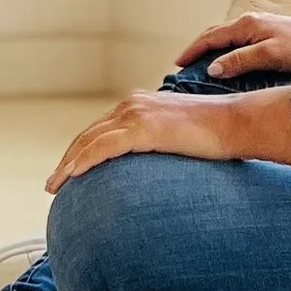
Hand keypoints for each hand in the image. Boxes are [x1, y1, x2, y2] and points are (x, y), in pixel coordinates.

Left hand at [48, 87, 260, 192]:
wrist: (237, 123)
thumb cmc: (216, 135)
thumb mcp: (180, 137)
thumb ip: (162, 145)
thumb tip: (155, 169)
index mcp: (140, 104)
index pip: (100, 130)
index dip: (81, 151)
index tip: (68, 172)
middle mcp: (132, 104)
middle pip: (88, 134)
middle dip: (68, 159)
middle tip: (53, 184)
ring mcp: (137, 114)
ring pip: (90, 141)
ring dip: (69, 164)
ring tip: (55, 186)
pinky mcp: (143, 128)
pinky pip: (103, 147)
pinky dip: (84, 161)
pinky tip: (72, 176)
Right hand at [174, 16, 290, 82]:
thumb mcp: (269, 56)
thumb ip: (239, 61)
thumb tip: (212, 68)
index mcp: (246, 25)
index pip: (210, 37)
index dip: (192, 50)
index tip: (177, 64)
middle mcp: (250, 22)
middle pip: (215, 34)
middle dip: (197, 48)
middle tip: (183, 64)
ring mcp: (259, 27)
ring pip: (227, 37)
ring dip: (211, 48)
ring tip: (200, 63)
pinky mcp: (269, 34)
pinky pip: (238, 41)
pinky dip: (225, 49)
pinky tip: (228, 60)